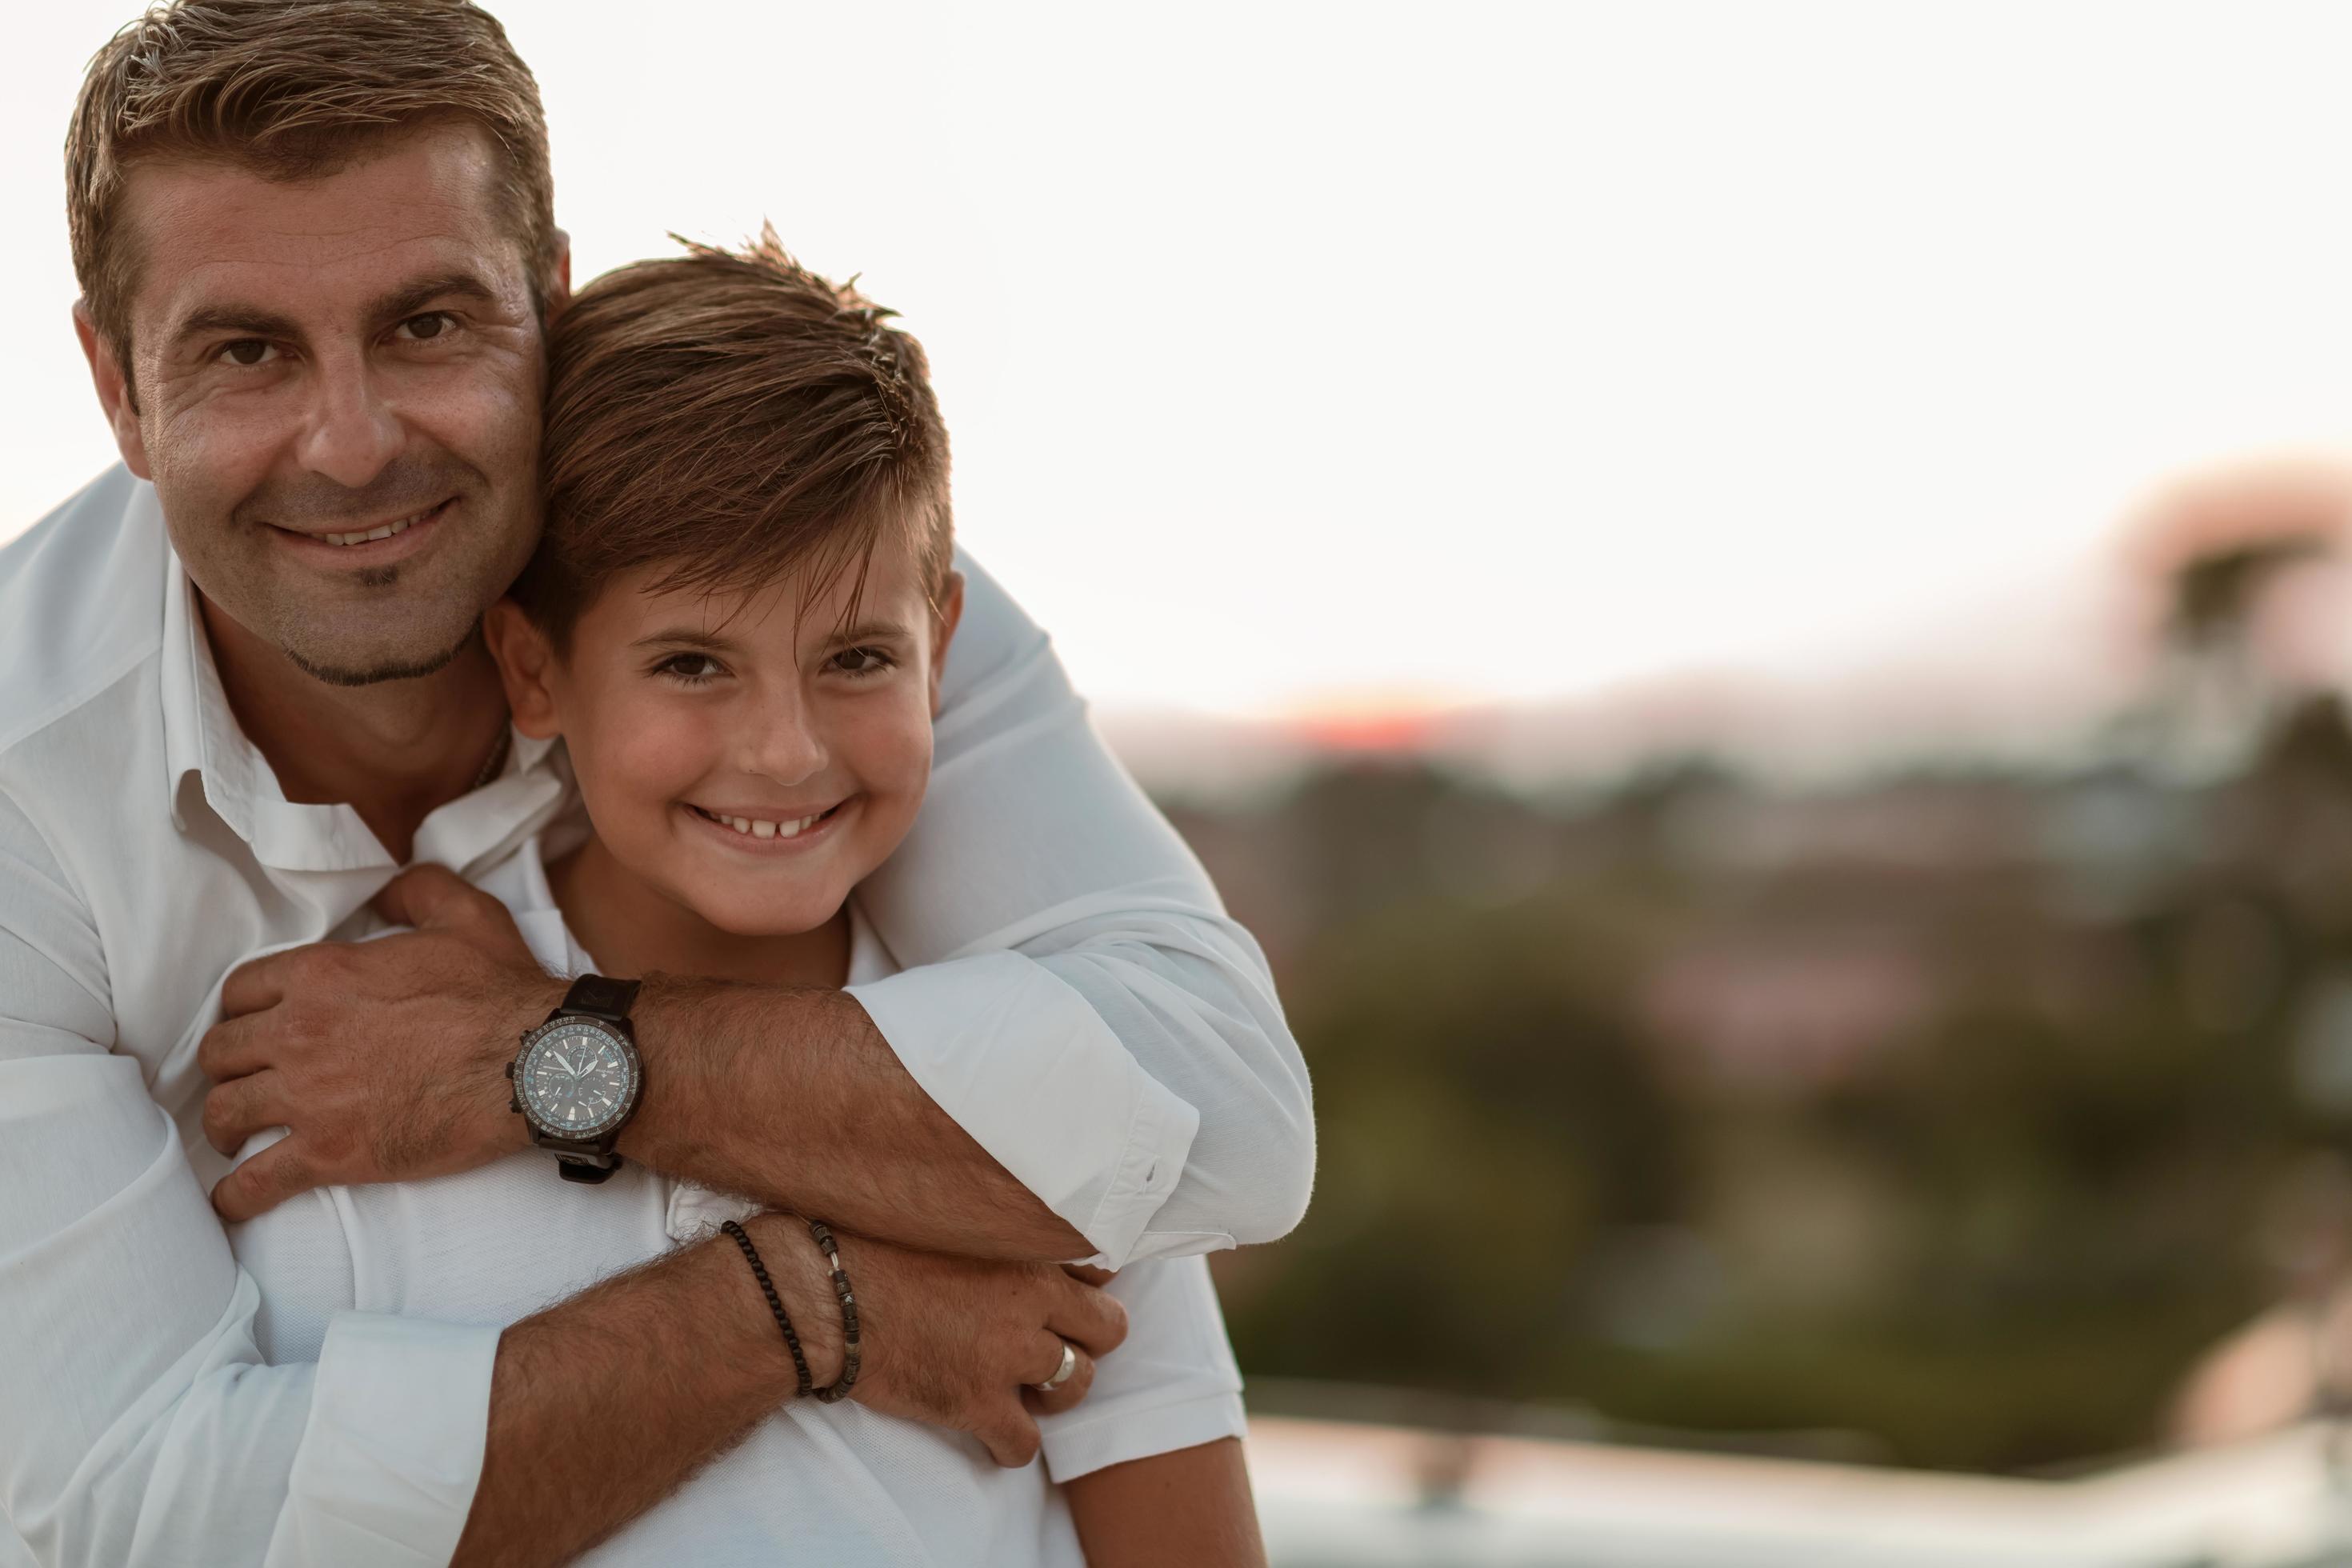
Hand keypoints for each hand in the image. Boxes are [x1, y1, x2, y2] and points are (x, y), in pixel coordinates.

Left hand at [198, 863, 566, 1221]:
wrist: (533, 1064)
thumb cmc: (502, 992)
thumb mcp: (467, 916)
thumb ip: (417, 891)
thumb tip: (386, 891)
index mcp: (322, 974)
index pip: (241, 991)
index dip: (243, 1010)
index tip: (255, 1025)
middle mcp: (300, 1032)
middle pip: (222, 1052)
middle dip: (229, 1066)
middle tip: (247, 1078)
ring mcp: (310, 1097)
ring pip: (226, 1112)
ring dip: (225, 1124)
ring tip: (235, 1136)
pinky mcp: (330, 1152)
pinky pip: (256, 1181)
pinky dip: (235, 1196)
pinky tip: (231, 1201)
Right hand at [832, 1233, 1128, 1466]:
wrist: (822, 1296)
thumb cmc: (871, 1244)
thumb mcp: (949, 1215)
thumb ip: (996, 1223)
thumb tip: (1015, 1217)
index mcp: (1025, 1248)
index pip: (1104, 1268)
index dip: (1087, 1286)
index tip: (1066, 1297)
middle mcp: (1029, 1299)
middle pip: (1109, 1328)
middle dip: (1085, 1340)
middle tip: (1052, 1344)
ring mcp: (1006, 1354)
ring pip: (1076, 1385)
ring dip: (1055, 1392)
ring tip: (1023, 1387)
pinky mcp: (976, 1403)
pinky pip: (1024, 1444)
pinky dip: (1010, 1445)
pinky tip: (990, 1432)